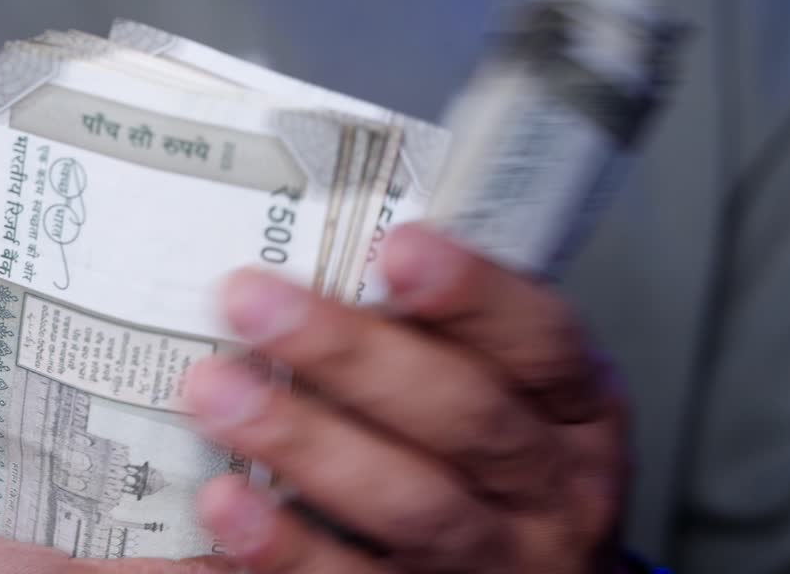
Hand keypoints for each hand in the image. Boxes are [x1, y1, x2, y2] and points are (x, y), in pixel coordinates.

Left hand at [184, 224, 629, 573]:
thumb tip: (326, 256)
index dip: (474, 294)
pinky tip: (222, 511)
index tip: (397, 248)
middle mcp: (546, 492)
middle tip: (252, 302)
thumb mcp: (519, 393)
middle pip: (462, 418)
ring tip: (215, 396)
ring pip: (408, 507)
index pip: (542, 342)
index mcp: (575, 411)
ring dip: (305, 446)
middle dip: (352, 355)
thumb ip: (451, 335)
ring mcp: (490, 564)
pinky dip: (280, 551)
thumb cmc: (512, 467)